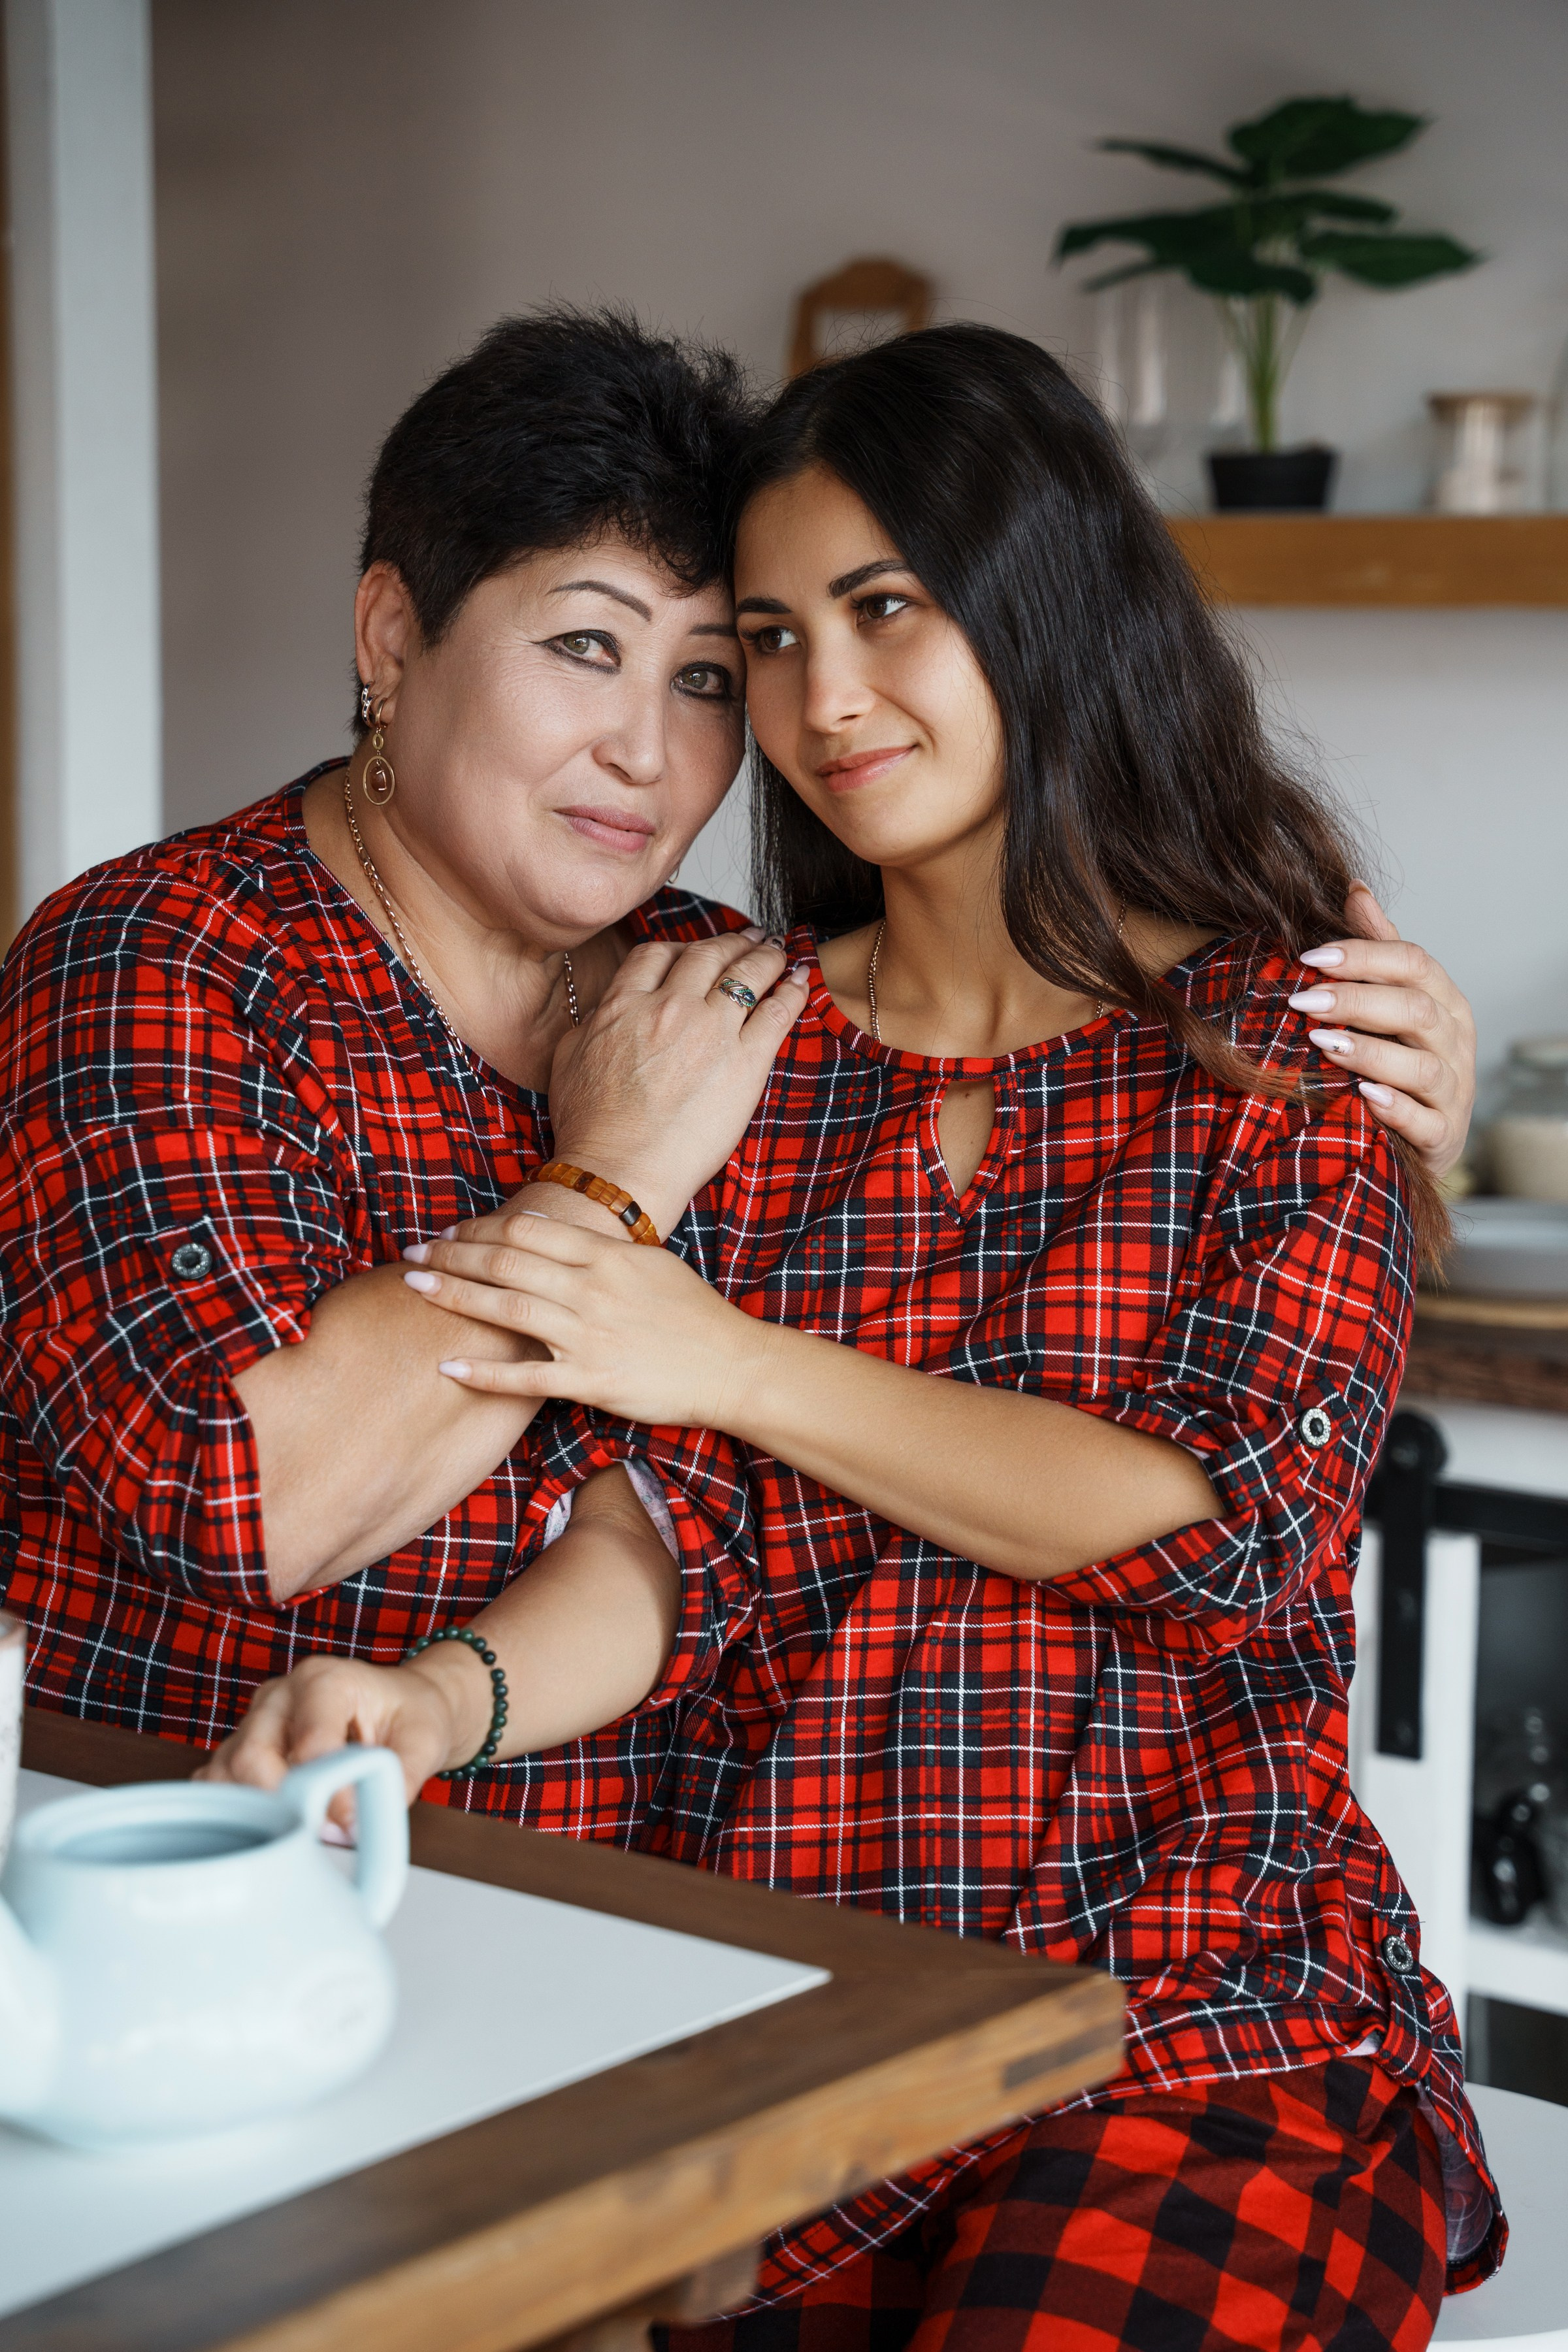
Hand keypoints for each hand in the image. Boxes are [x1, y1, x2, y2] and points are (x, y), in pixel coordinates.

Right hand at [195, 1646, 490, 1820]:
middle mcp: (279, 1695)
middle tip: (318, 1833)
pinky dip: (235, 1808)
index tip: (346, 1827)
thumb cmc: (410, 1716)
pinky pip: (216, 1781)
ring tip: (297, 1829)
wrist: (401, 1705)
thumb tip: (356, 1829)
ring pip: (226, 1771)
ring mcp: (255, 1720)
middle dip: (282, 1805)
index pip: (310, 1743)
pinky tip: (268, 1824)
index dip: (327, 1793)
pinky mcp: (241, 1746)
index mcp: (324, 1680)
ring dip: (255, 1811)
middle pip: (252, 1757)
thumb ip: (398, 1780)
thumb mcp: (424, 1741)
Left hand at [402, 1212, 767, 1425]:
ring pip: (508, 1309)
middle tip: (414, 1254)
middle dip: (453, 1254)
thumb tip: (553, 1238)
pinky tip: (448, 1367)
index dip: (480, 1226)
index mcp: (606, 1255)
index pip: (527, 1229)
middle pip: (507, 1261)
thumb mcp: (649, 1263)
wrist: (732, 1365)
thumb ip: (598, 1252)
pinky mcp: (592, 1380)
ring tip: (416, 1287)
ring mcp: (589, 1335)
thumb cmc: (693, 1314)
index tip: (450, 1231)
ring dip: (455, 1296)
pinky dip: (485, 1372)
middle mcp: (591, 1289)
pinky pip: (527, 1376)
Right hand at [547, 928, 808, 1234]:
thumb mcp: (568, 1061)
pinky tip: (798, 982)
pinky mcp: (746, 1062)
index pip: (656, 955)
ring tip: (775, 951)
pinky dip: (791, 991)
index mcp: (624, 1005)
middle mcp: (670, 1007)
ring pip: (747, 973)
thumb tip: (600, 1014)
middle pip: (707, 954)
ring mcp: (711, 1031)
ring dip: (765, 956)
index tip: (694, 951)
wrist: (620, 1169)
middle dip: (730, 942)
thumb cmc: (590, 1129)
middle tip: (746, 939)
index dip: (680, 948)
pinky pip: (777, 1012)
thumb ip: (591, 1025)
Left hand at [1288, 883, 1475, 1179]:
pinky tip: (1364, 1096)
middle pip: (1417, 1010)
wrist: (1421, 1136)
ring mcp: (1454, 1090)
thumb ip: (1377, 949)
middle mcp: (1455, 1041)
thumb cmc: (1399, 1056)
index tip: (1310, 957)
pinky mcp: (1443, 1136)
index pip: (1413, 963)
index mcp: (1444, 1001)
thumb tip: (1354, 889)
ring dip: (1371, 1053)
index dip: (1363, 955)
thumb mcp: (1391, 1000)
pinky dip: (1397, 1108)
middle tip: (1303, 1000)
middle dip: (1357, 1001)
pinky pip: (1426, 1122)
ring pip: (1423, 1066)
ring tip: (1324, 1044)